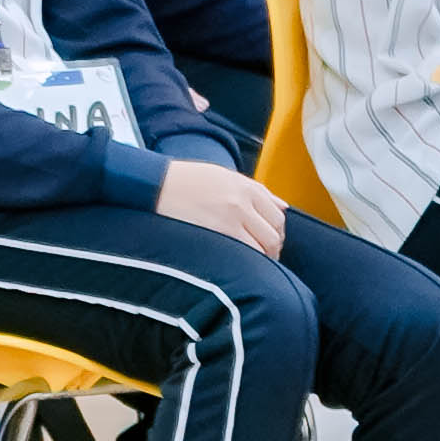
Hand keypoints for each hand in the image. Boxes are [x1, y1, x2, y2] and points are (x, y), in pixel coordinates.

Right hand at [152, 153, 293, 254]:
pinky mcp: (217, 232)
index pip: (277, 216)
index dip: (277, 233)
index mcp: (246, 187)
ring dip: (262, 258)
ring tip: (252, 263)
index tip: (269, 241)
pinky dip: (247, 261)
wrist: (156, 184)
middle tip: (263, 256)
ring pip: (263, 246)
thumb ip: (257, 191)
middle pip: (274, 233)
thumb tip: (283, 207)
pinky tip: (239, 263)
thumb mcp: (225, 176)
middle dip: (273, 248)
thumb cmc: (188, 181)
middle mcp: (242, 201)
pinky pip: (245, 252)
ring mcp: (231, 218)